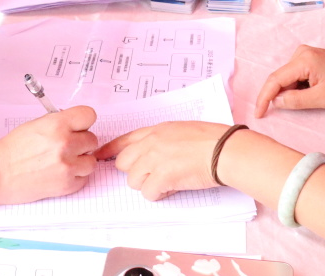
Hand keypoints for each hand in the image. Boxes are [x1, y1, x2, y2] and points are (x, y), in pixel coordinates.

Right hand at [0, 106, 97, 203]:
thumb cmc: (13, 148)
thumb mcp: (37, 124)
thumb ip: (60, 123)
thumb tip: (77, 126)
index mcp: (57, 125)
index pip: (90, 115)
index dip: (84, 122)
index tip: (78, 126)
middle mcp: (65, 144)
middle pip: (92, 140)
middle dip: (81, 142)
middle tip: (66, 146)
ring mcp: (67, 166)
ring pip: (91, 161)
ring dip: (81, 161)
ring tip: (63, 161)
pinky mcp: (67, 185)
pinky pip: (84, 178)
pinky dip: (75, 176)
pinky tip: (59, 173)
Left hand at [96, 121, 227, 200]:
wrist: (224, 150)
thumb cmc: (211, 140)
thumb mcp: (181, 130)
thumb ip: (162, 140)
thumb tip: (154, 156)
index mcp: (156, 130)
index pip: (124, 139)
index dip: (109, 150)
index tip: (100, 157)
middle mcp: (151, 142)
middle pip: (123, 163)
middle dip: (136, 172)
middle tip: (154, 175)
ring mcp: (155, 159)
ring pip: (134, 181)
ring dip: (149, 185)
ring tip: (168, 181)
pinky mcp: (162, 176)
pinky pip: (148, 192)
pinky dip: (160, 194)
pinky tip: (174, 188)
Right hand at [255, 45, 324, 116]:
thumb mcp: (322, 99)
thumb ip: (297, 100)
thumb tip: (275, 101)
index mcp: (303, 60)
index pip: (275, 80)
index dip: (264, 98)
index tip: (258, 114)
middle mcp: (300, 52)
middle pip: (280, 78)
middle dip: (277, 96)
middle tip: (276, 113)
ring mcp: (304, 53)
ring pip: (286, 77)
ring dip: (289, 92)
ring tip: (310, 99)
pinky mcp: (308, 58)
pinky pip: (294, 74)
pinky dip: (296, 87)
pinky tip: (310, 93)